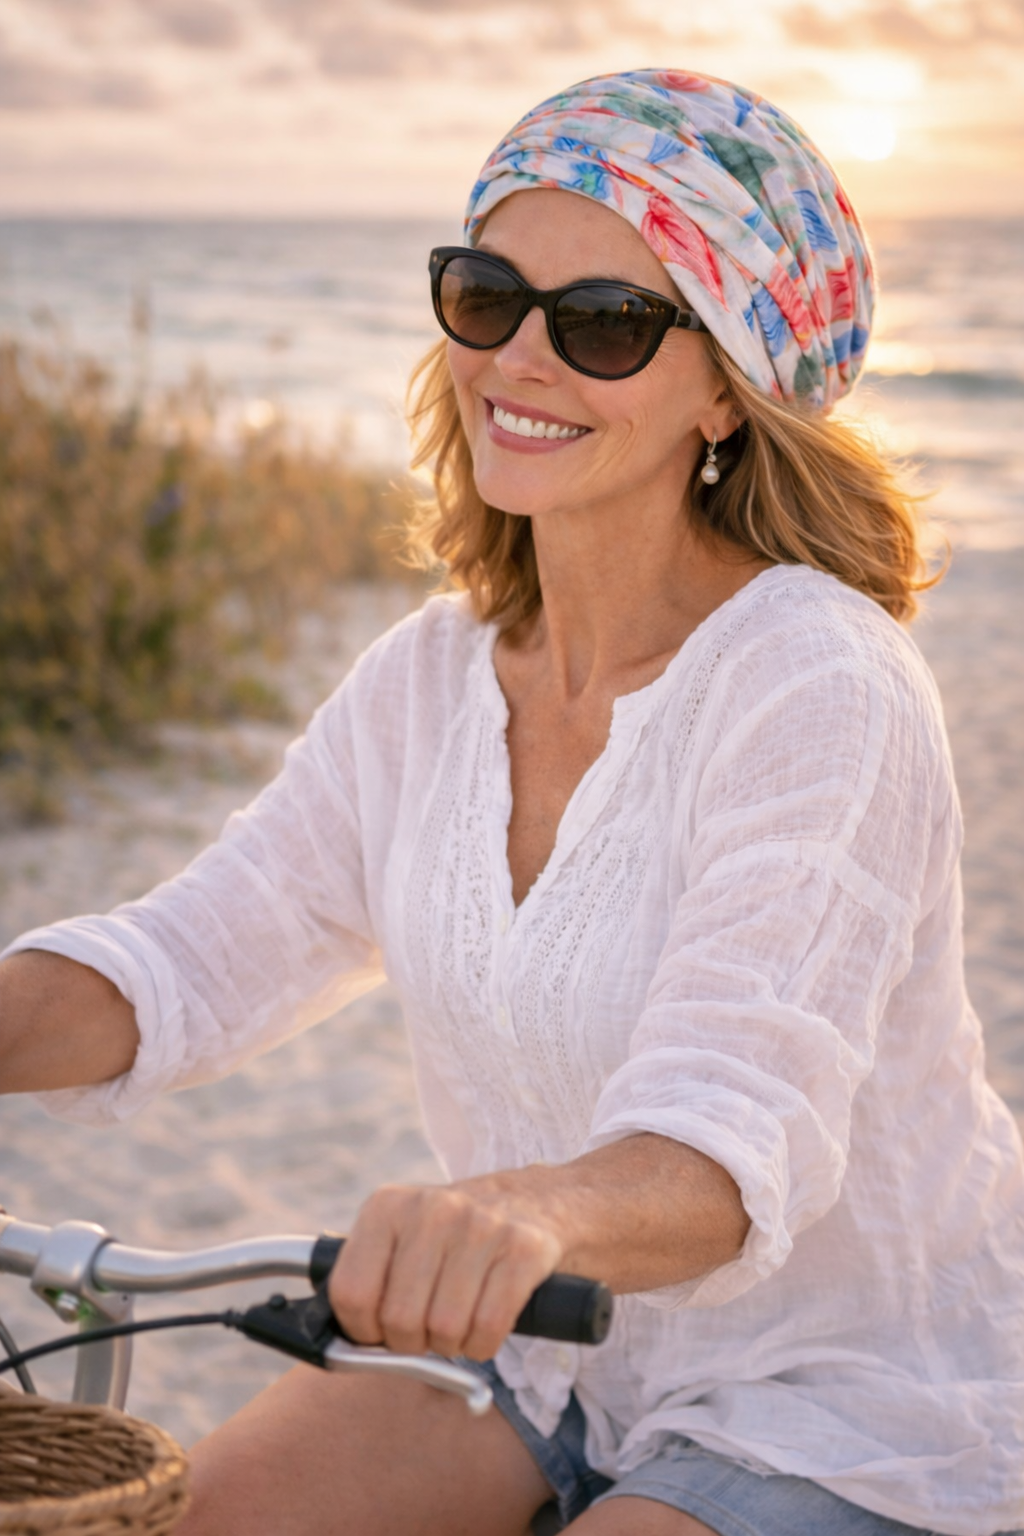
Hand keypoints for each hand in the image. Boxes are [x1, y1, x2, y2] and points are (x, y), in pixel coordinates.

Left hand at [326, 1176, 563, 1360]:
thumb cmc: (460, 1237)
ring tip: (462, 1319)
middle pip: (399, 1321)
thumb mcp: (405, 1235)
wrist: (546, 1203)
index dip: (363, 1331)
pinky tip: (488, 1325)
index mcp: (388, 1206)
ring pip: (444, 1330)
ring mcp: (481, 1225)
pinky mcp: (524, 1248)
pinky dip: (486, 1343)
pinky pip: (488, 1328)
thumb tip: (326, 1341)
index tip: (381, 1332)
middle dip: (414, 1342)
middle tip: (430, 1328)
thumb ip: (368, 1277)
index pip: (350, 1293)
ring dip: (454, 1344)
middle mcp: (432, 1208)